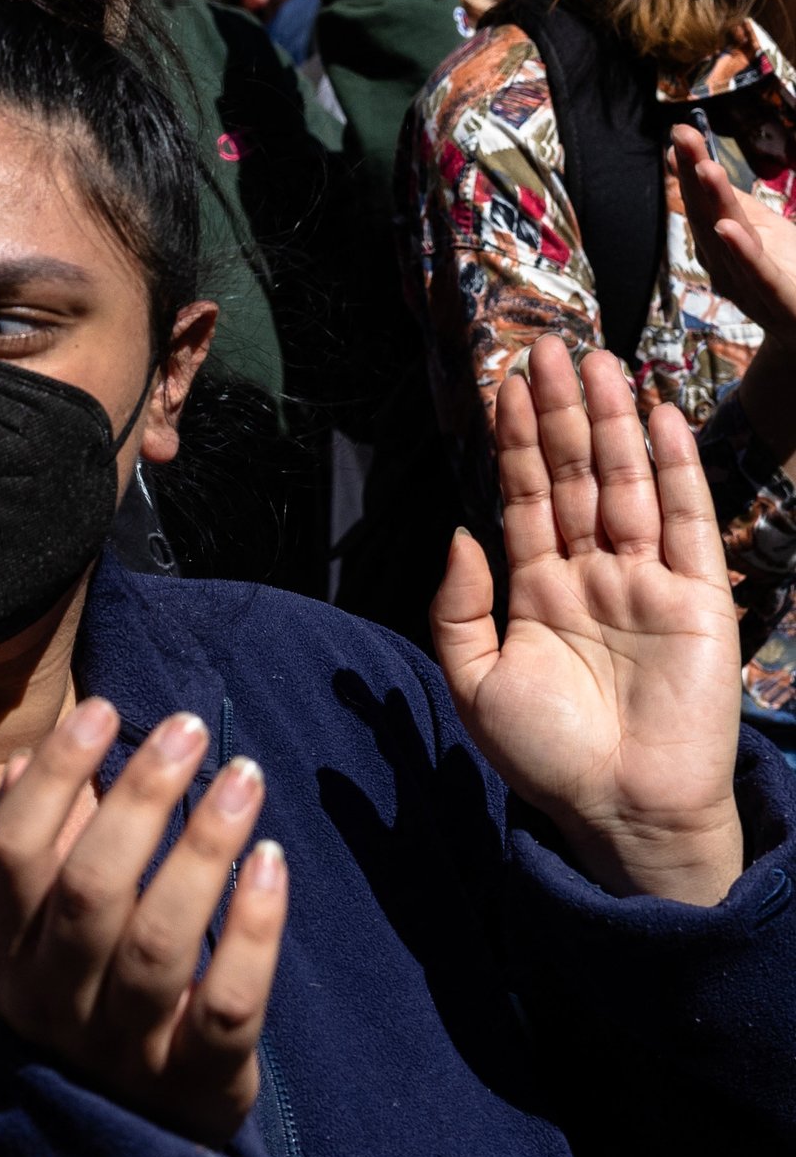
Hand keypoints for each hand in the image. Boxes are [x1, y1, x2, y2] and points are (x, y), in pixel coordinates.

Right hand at [0, 698, 286, 1143]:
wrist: (112, 1149)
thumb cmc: (78, 999)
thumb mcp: (32, 933)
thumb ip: (37, 842)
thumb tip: (60, 746)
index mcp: (3, 951)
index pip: (9, 852)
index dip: (52, 776)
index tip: (104, 711)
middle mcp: (53, 999)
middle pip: (89, 888)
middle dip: (141, 798)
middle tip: (190, 730)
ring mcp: (123, 1046)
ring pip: (158, 942)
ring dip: (203, 850)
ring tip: (243, 778)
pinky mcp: (195, 1083)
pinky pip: (226, 1004)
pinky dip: (252, 932)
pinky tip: (273, 864)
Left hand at [429, 336, 746, 904]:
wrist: (617, 809)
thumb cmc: (544, 755)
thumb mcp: (474, 680)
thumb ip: (458, 607)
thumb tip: (459, 530)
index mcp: (537, 588)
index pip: (523, 495)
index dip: (512, 441)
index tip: (504, 382)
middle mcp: (592, 573)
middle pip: (573, 475)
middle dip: (561, 413)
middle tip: (551, 347)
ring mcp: (647, 582)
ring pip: (628, 485)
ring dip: (615, 425)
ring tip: (601, 363)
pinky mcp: (699, 600)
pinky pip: (690, 522)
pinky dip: (677, 470)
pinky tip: (662, 421)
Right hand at [670, 124, 795, 336]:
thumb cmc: (790, 278)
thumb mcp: (767, 232)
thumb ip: (736, 204)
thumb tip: (698, 165)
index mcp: (722, 245)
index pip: (702, 200)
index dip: (688, 168)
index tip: (679, 133)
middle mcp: (725, 263)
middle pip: (705, 213)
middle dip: (692, 174)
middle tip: (681, 137)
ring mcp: (748, 282)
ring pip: (726, 238)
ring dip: (712, 202)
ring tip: (703, 168)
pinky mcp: (777, 298)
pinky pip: (756, 272)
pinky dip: (740, 250)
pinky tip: (727, 228)